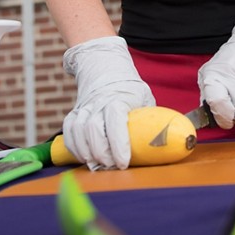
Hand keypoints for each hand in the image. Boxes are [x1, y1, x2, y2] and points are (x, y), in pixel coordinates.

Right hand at [61, 36, 155, 169]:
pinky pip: (69, 131)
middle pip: (93, 129)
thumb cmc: (129, 88)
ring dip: (86, 152)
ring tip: (98, 164)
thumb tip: (165, 142)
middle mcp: (98, 102)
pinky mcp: (75, 112)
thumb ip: (150, 118)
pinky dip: (74, 147)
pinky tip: (84, 157)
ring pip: (78, 131)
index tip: (123, 162)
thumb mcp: (144, 98)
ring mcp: (85, 107)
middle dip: (101, 153)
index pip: (115, 122)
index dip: (118, 144)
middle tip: (111, 166)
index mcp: (118, 98)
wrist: (106, 68)